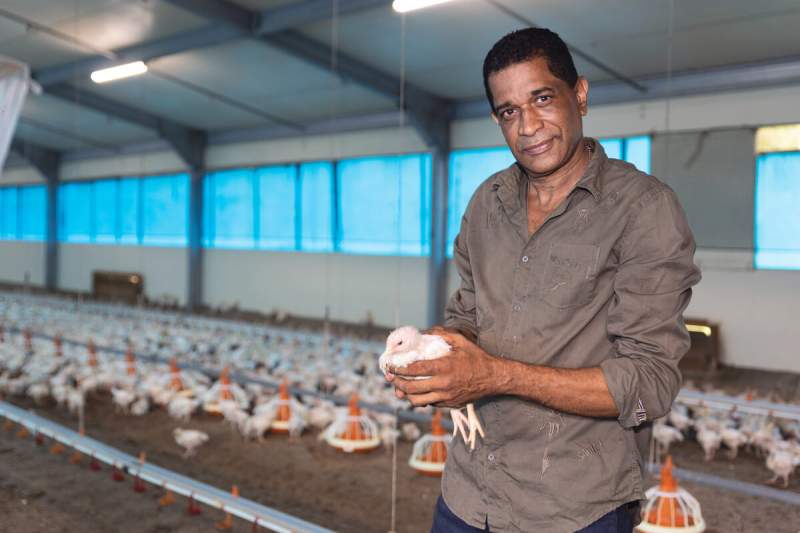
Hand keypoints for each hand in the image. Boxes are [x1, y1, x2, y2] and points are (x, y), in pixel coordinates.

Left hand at [387, 328, 501, 407]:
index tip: (390, 366)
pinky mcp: (449, 404)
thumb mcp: (460, 340)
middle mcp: (443, 384)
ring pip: (418, 401)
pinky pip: (429, 404)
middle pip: (412, 388)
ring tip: (400, 388)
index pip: (414, 369)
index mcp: (444, 367)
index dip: (398, 369)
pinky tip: (416, 392)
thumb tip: (423, 332)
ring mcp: (446, 397)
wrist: (494, 378)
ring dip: (406, 395)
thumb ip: (441, 334)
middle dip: (397, 383)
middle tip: (391, 378)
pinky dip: (420, 399)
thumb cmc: (476, 357)